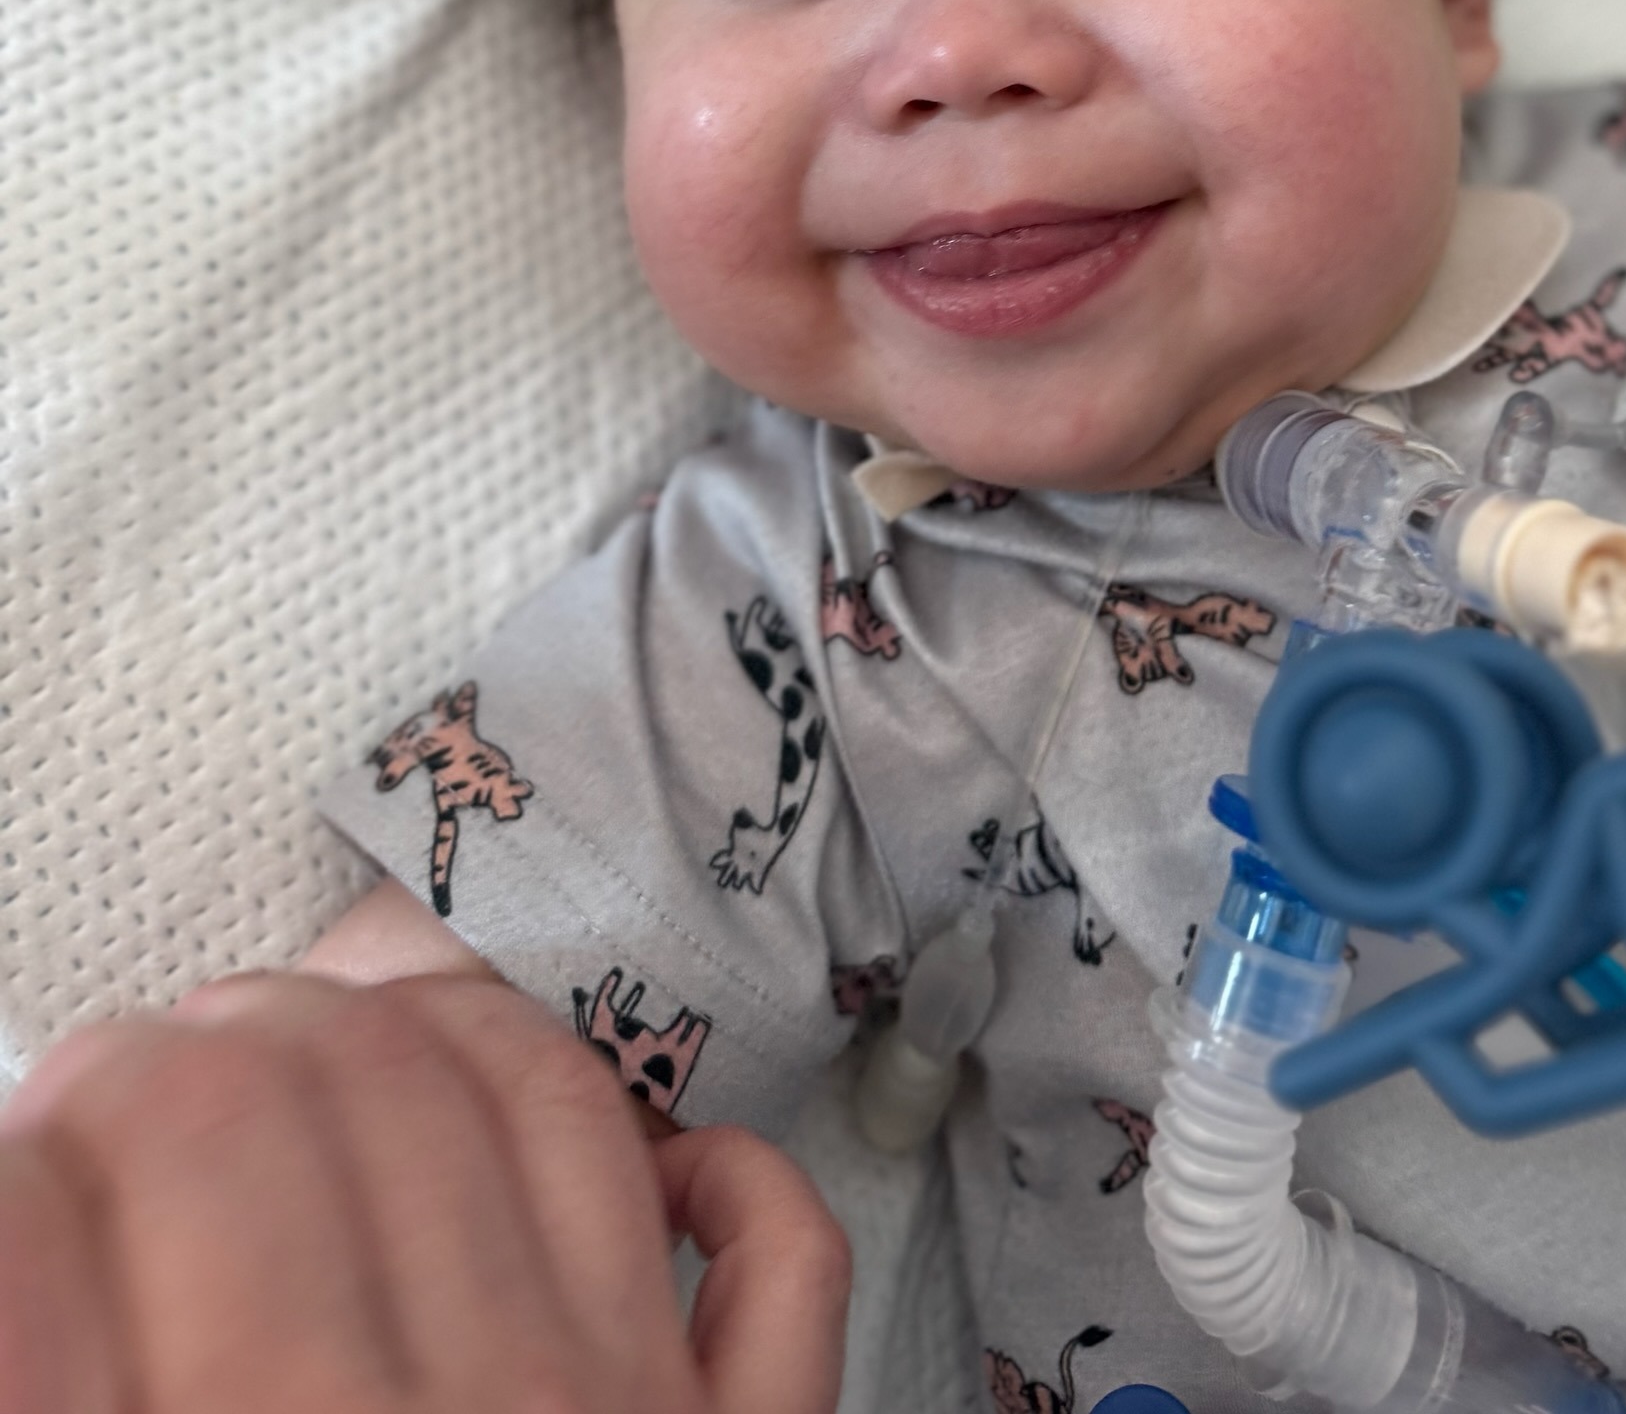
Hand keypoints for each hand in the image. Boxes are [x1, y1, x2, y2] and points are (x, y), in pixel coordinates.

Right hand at [0, 971, 847, 1413]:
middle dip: (207, 1044)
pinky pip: (774, 1267)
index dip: (59, 1123)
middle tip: (148, 1086)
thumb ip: (64, 1364)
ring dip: (433, 1038)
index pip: (134, 1160)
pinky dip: (720, 1186)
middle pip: (317, 1085)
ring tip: (346, 1058)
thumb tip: (33, 1202)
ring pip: (539, 1102)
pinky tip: (659, 1169)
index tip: (37, 1134)